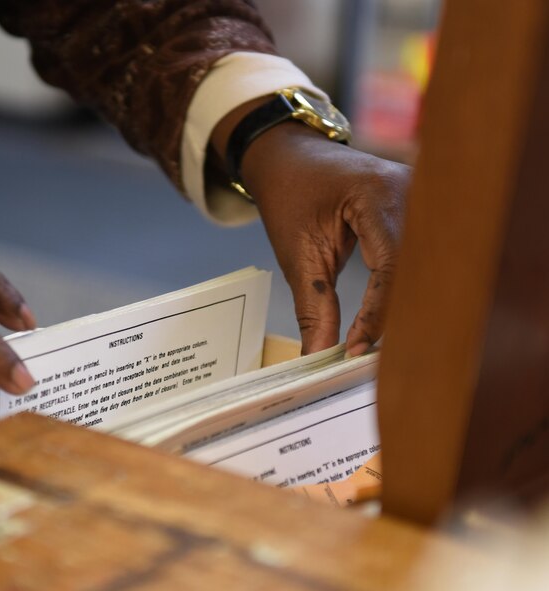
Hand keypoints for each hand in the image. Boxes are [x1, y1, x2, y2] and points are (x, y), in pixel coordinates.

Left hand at [213, 102, 408, 355]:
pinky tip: (394, 320)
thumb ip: (312, 306)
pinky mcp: (422, 210)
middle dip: (398, 315)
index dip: (377, 313)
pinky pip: (421, 258)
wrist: (291, 157)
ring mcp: (423, 197)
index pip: (390, 265)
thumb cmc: (290, 195)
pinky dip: (407, 291)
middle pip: (418, 268)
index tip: (357, 349)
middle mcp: (411, 191)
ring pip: (425, 267)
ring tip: (385, 346)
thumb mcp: (296, 252)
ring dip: (406, 306)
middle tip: (377, 358)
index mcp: (377, 194)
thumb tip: (320, 356)